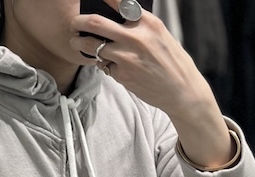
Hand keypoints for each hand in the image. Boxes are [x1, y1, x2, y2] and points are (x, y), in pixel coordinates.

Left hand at [69, 0, 210, 118]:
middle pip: (96, 23)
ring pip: (94, 47)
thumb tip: (115, 20)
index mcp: (147, 21)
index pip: (118, 2)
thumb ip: (138, 26)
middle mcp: (134, 36)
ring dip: (81, 44)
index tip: (90, 2)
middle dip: (80, 22)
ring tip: (77, 43)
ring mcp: (126, 57)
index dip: (100, 0)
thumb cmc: (171, 61)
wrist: (180, 90)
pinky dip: (102, 64)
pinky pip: (103, 66)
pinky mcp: (121, 75)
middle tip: (74, 23)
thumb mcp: (159, 35)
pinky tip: (106, 63)